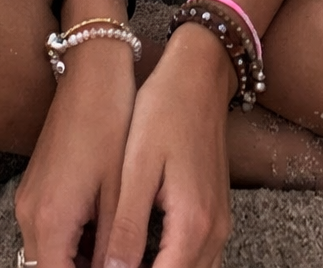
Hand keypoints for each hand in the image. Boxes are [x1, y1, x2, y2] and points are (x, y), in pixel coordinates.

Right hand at [15, 39, 136, 267]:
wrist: (92, 74)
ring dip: (76, 263)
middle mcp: (30, 215)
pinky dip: (73, 245)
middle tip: (120, 264)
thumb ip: (115, 247)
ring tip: (117, 256)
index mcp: (50, 220)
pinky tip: (105, 237)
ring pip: (47, 256)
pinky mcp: (36, 189)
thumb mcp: (119, 193)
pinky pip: (48, 234)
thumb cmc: (111, 125)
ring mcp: (29, 201)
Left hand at [104, 25, 234, 267]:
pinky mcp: (215, 213)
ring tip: (118, 261)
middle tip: (104, 265)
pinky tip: (143, 258)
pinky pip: (199, 259)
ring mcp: (219, 224)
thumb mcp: (138, 166)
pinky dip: (173, 265)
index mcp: (192, 223)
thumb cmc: (165, 109)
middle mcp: (213, 232)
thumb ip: (127, 227)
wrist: (201, 73)